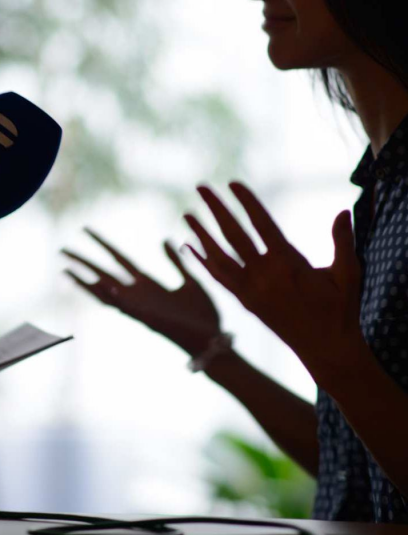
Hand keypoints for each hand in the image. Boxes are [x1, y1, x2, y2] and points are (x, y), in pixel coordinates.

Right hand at [62, 227, 221, 355]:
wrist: (215, 341)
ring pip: (106, 292)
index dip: (102, 243)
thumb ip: (176, 261)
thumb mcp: (191, 281)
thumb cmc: (204, 315)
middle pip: (103, 273)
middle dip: (83, 262)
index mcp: (147, 284)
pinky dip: (113, 297)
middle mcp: (138, 295)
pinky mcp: (147, 319)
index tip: (85, 229)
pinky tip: (101, 286)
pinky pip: (126, 307)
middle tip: (61, 249)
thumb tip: (165, 239)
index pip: (118, 259)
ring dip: (86, 281)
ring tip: (66, 269)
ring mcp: (140, 308)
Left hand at [181, 180, 363, 378]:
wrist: (326, 351)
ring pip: (219, 258)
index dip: (247, 203)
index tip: (232, 183)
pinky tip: (188, 246)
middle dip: (216, 210)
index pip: (262, 225)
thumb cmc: (340, 310)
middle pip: (234, 236)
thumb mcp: (348, 275)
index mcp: (289, 265)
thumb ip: (342, 242)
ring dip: (201, 234)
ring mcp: (251, 291)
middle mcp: (265, 276)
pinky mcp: (245, 302)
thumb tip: (343, 211)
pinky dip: (202, 261)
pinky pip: (218, 279)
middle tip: (201, 187)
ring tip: (186, 214)